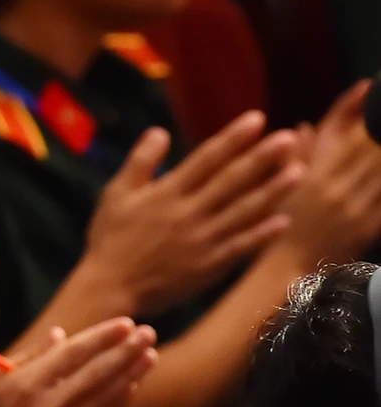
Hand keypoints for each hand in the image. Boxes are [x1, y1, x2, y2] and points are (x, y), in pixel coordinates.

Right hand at [0, 319, 156, 406]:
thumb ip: (26, 357)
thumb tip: (60, 335)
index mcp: (23, 385)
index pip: (71, 355)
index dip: (101, 338)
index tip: (125, 323)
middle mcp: (45, 405)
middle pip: (94, 373)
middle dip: (124, 351)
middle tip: (148, 333)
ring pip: (102, 395)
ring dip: (130, 373)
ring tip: (150, 354)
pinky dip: (118, 399)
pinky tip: (134, 384)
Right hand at [81, 112, 300, 312]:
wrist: (109, 287)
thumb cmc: (110, 239)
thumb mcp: (115, 195)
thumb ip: (140, 162)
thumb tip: (160, 131)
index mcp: (166, 194)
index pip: (205, 159)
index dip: (232, 138)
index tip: (257, 119)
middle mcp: (188, 214)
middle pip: (231, 181)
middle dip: (261, 158)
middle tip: (288, 138)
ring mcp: (201, 241)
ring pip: (243, 212)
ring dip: (272, 192)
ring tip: (298, 172)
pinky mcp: (208, 266)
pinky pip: (240, 247)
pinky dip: (261, 235)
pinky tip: (283, 221)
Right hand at [274, 80, 380, 265]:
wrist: (287, 269)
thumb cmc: (281, 226)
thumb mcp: (279, 187)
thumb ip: (294, 155)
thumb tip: (304, 127)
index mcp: (316, 178)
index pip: (357, 140)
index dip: (374, 120)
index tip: (380, 103)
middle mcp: (339, 192)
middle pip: (377, 153)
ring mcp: (358, 210)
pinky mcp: (370, 228)